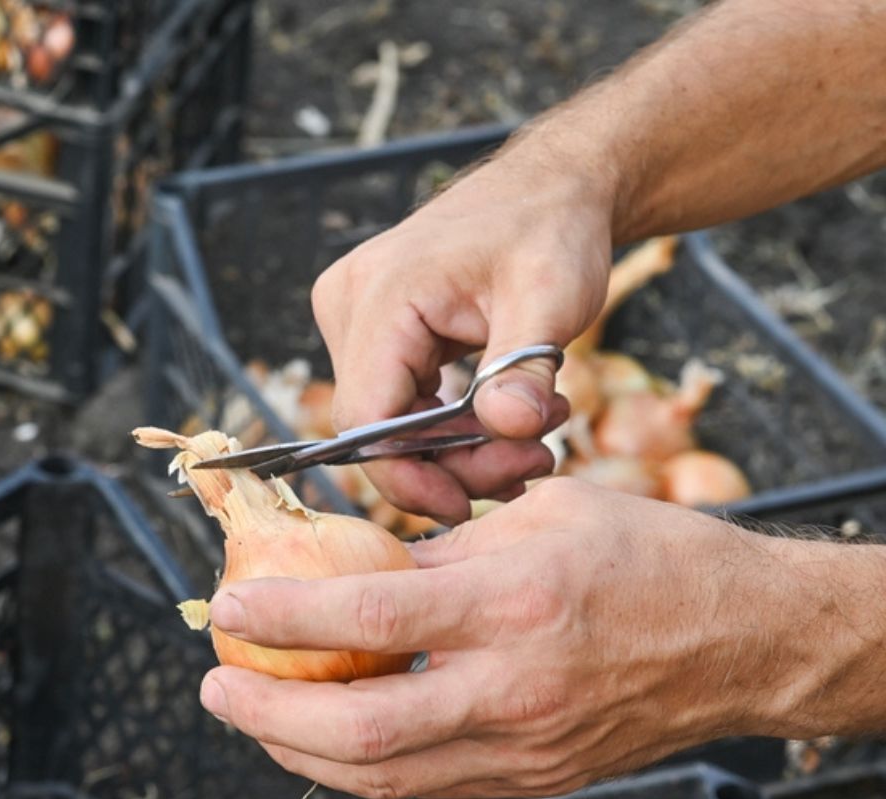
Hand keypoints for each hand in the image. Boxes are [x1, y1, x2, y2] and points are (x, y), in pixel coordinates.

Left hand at [196, 479, 833, 798]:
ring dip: (298, 754)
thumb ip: (442, 551)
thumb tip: (355, 571)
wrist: (744, 640)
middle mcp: (514, 688)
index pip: (370, 619)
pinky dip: (359, 768)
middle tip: (215, 689)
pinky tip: (322, 742)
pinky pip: (424, 785)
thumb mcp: (540, 514)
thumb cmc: (648, 557)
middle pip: (359, 733)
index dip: (284, 618)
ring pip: (382, 778)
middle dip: (265, 718)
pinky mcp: (533, 779)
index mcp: (514, 603)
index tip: (229, 609)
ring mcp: (524, 747)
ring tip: (252, 718)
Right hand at [311, 144, 616, 523]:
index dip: (407, 474)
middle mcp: (349, 304)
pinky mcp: (371, 331)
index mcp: (382, 294)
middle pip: (377, 427)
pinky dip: (448, 426)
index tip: (467, 505)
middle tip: (532, 464)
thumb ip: (525, 366)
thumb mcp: (553, 297)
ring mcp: (353, 317)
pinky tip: (503, 424)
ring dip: (458, 448)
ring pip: (388, 422)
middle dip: (451, 463)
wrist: (550, 189)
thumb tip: (511, 429)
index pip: (366, 416)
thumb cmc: (549, 229)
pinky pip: (396, 401)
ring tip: (534, 437)